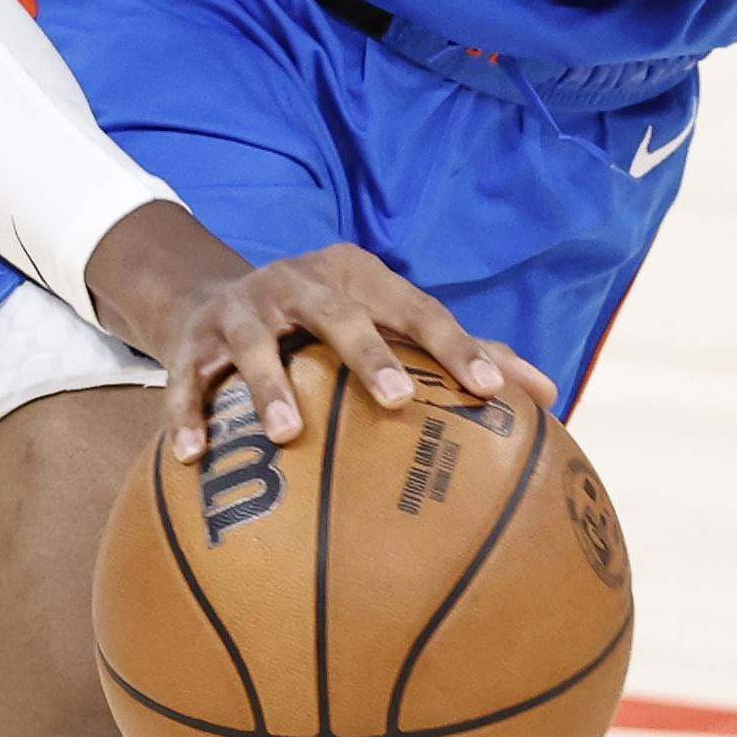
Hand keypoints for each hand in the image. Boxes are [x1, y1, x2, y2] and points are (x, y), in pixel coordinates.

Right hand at [85, 203, 549, 461]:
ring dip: (271, 386)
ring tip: (289, 435)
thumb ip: (462, 354)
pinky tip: (193, 458)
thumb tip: (550, 395)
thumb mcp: (385, 320)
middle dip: (366, 353)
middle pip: (337, 312)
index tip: (494, 392)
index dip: (458, 348)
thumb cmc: (328, 321)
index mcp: (358, 278)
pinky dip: (188, 414)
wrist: (210, 294)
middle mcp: (299, 283)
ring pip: (255, 343)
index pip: (418, 310)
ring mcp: (242, 309)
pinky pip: (185, 380)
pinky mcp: (192, 342)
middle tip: (393, 401)